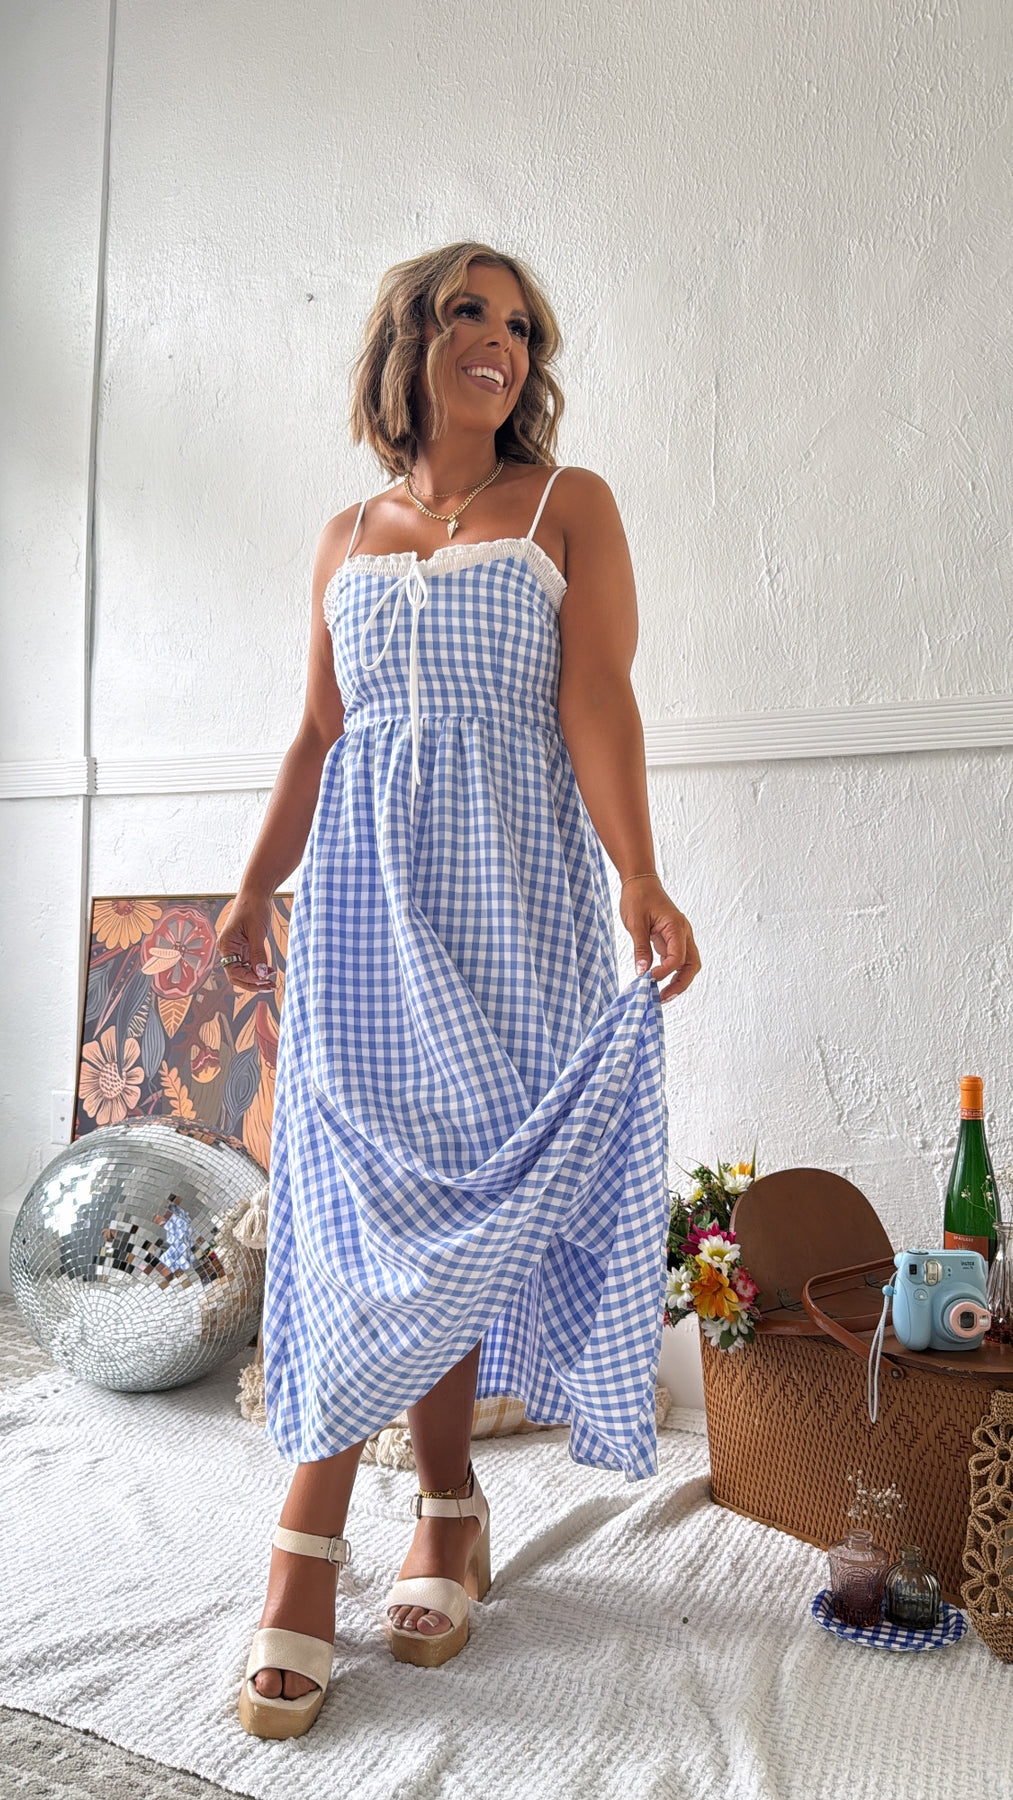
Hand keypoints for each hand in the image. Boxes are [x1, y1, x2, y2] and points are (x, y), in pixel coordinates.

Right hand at [217, 892, 277, 992]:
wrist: (256, 892)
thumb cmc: (254, 907)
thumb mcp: (257, 931)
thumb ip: (258, 954)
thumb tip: (262, 974)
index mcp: (226, 944)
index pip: (233, 971)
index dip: (249, 979)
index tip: (264, 981)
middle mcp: (228, 948)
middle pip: (237, 975)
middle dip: (252, 983)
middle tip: (270, 987)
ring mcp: (236, 948)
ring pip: (243, 971)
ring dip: (257, 978)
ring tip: (272, 983)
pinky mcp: (245, 946)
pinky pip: (249, 964)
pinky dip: (259, 969)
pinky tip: (270, 971)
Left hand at [619, 876, 700, 1003]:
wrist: (640, 882)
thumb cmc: (638, 897)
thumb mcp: (635, 922)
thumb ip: (640, 948)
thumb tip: (642, 972)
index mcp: (676, 926)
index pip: (678, 956)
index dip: (665, 971)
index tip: (648, 979)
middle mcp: (683, 932)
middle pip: (692, 964)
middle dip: (681, 983)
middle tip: (663, 997)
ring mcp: (680, 937)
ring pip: (688, 964)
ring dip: (678, 981)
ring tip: (663, 995)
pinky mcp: (673, 940)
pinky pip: (678, 960)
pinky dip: (671, 973)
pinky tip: (659, 982)